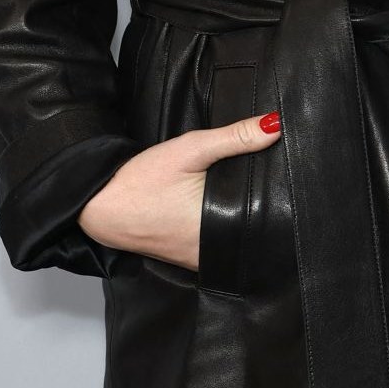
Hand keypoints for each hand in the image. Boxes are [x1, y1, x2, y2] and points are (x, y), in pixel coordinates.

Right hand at [77, 112, 282, 270]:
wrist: (98, 204)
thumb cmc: (141, 180)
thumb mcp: (190, 150)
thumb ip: (235, 138)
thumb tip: (275, 126)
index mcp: (216, 230)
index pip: (265, 220)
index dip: (280, 202)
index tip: (290, 185)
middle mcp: (210, 254)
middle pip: (252, 232)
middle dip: (264, 210)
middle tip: (275, 186)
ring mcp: (197, 261)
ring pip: (236, 241)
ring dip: (244, 221)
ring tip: (256, 195)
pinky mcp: (187, 259)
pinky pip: (217, 245)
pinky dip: (224, 229)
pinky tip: (226, 210)